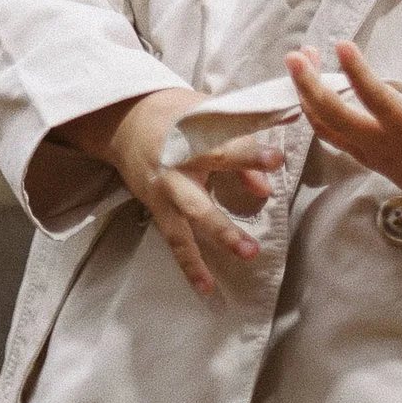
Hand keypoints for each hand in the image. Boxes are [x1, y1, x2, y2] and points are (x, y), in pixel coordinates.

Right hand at [57, 88, 287, 300]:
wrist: (124, 120)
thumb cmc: (177, 115)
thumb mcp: (208, 116)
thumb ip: (240, 146)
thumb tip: (266, 187)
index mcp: (189, 141)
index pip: (224, 147)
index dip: (250, 155)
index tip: (277, 160)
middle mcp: (174, 171)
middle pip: (198, 202)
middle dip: (224, 225)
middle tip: (253, 244)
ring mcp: (164, 193)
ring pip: (187, 225)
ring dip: (217, 243)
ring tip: (246, 256)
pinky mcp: (157, 209)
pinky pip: (175, 241)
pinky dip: (189, 265)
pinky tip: (206, 286)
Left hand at [288, 29, 401, 224]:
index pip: (377, 99)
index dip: (357, 72)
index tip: (341, 44)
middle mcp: (384, 144)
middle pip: (334, 118)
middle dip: (309, 87)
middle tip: (295, 55)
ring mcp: (370, 153)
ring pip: (325, 128)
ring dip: (306, 95)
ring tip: (300, 61)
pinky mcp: (365, 157)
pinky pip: (330, 136)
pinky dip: (312, 113)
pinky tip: (307, 89)